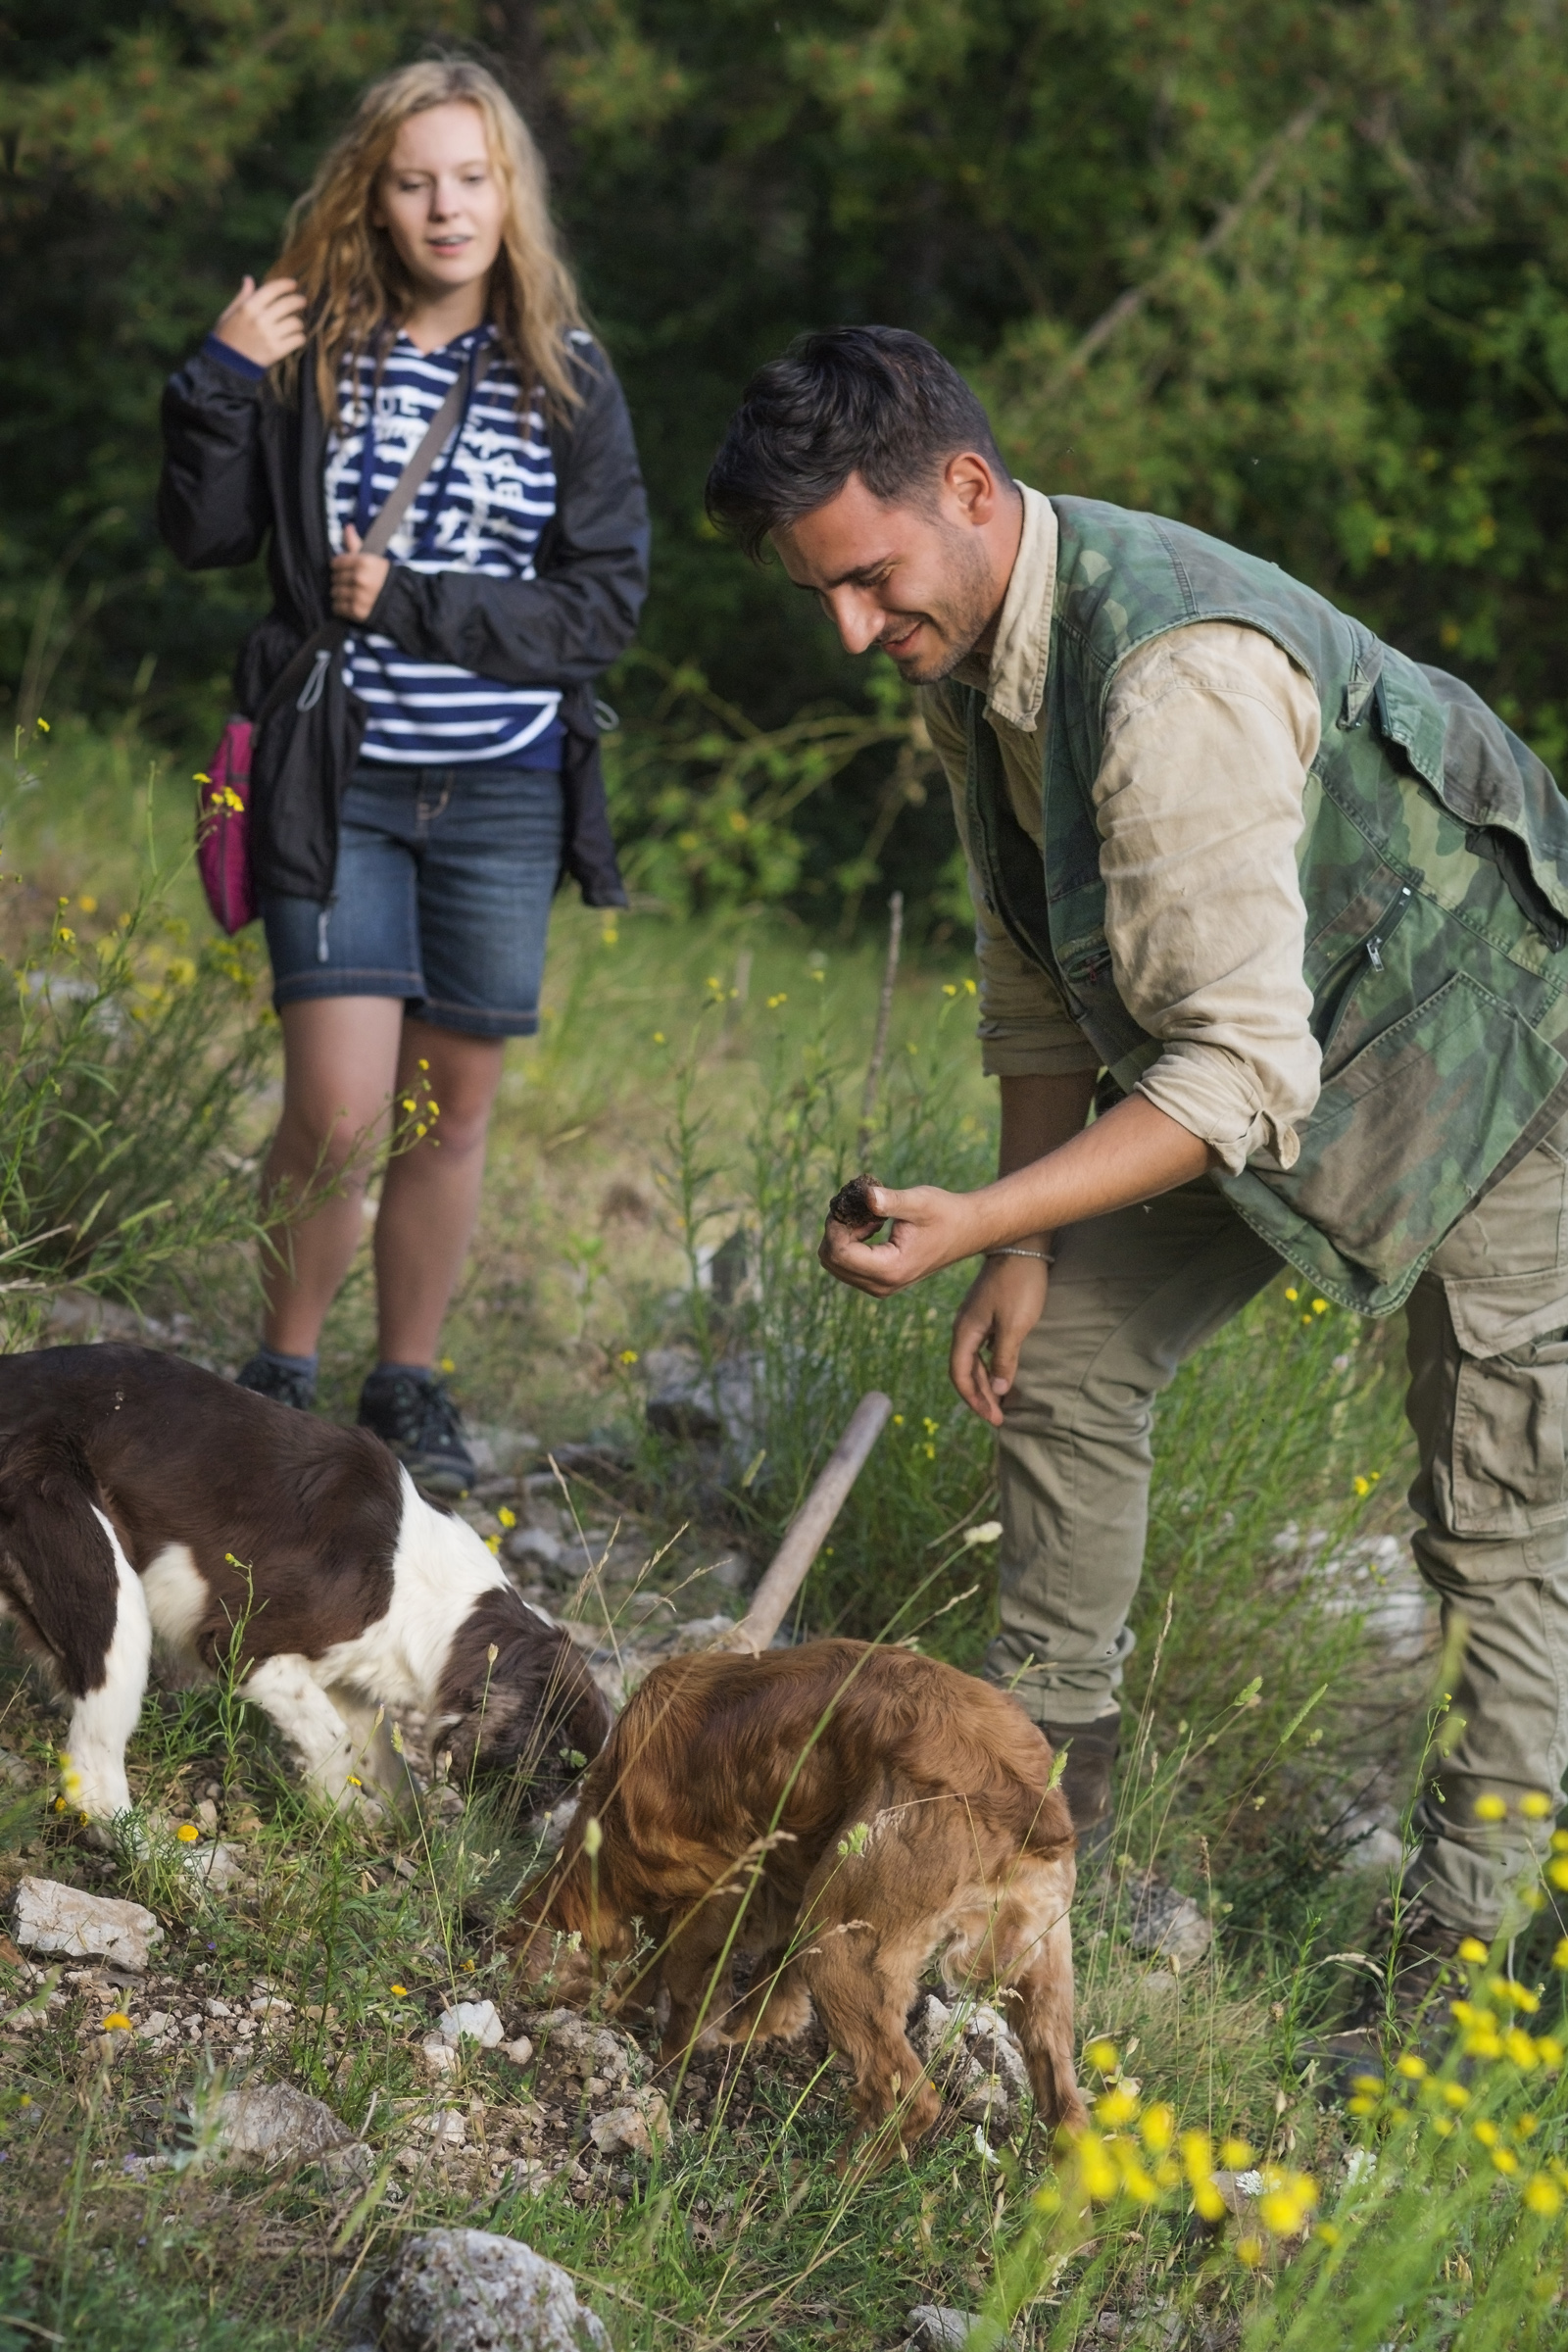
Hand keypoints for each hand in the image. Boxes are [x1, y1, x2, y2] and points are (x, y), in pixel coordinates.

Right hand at [213, 274, 306, 368]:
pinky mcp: (276, 351)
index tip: (293, 284)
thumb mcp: (230, 314)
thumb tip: (248, 279)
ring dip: (298, 322)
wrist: (227, 366)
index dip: (285, 285)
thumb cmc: (227, 337)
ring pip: (295, 322)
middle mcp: (259, 320)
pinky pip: (297, 339)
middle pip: (287, 304)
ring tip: (295, 324)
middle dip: (298, 301)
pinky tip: (295, 337)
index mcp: (247, 308)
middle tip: (302, 301)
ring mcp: (269, 336)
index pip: (272, 290)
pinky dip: (299, 337)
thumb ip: (242, 297)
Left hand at [330, 523, 390, 621]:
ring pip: (335, 593)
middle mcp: (360, 578)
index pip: (336, 562)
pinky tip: (350, 604)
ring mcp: (358, 596)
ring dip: (340, 594)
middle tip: (349, 583)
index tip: (344, 570)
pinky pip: (338, 608)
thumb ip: (355, 544)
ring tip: (350, 594)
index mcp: (363, 562)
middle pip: (335, 578)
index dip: (338, 566)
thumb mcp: (373, 559)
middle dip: (340, 580)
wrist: (401, 602)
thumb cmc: (385, 578)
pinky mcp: (357, 611)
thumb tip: (347, 526)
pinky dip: (341, 607)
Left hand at [818, 1180, 986, 1297]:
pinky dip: (851, 1242)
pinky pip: (847, 1264)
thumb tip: (865, 1195)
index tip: (853, 1201)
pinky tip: (873, 1225)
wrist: (968, 1231)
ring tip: (872, 1217)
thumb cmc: (945, 1213)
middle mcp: (882, 1285)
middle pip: (831, 1260)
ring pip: (835, 1264)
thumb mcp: (919, 1202)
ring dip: (844, 1235)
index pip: (839, 1252)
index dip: (836, 1224)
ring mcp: (880, 1287)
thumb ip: (890, 1201)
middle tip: (861, 1207)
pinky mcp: (879, 1282)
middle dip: (837, 1230)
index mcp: (890, 1269)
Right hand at [949, 1253, 1048, 1425]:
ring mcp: (975, 1319)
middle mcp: (965, 1327)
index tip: (993, 1418)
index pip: (960, 1375)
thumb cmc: (1019, 1285)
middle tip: (999, 1419)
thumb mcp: (1015, 1326)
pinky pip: (984, 1348)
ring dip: (987, 1383)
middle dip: (981, 1396)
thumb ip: (1004, 1359)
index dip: (974, 1399)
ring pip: (975, 1360)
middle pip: (966, 1370)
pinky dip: (992, 1366)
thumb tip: (998, 1391)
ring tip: (1002, 1403)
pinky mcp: (987, 1313)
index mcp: (965, 1331)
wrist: (1023, 1245)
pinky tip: (1004, 1374)